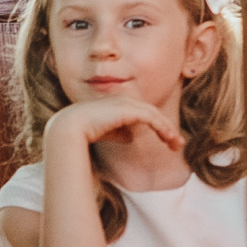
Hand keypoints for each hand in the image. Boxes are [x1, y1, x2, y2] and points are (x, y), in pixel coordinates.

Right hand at [44, 94, 181, 155]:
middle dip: (166, 128)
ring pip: (154, 115)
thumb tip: (131, 136)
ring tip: (177, 144)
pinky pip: (151, 118)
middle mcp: (124, 101)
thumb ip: (119, 132)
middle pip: (151, 113)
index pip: (142, 114)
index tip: (166, 141)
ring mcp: (126, 103)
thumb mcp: (106, 133)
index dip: (156, 126)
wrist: (69, 128)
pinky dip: (162, 128)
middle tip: (178, 144)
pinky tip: (169, 139)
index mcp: (117, 104)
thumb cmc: (82, 132)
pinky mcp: (129, 110)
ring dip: (168, 130)